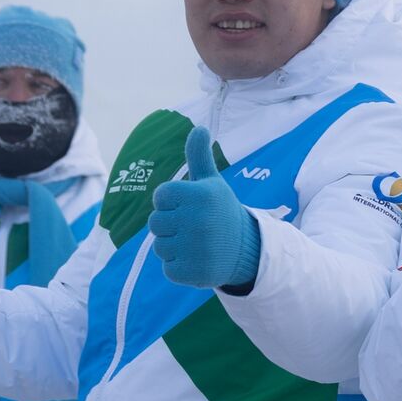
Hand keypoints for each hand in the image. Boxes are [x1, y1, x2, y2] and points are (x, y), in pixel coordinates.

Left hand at [149, 126, 261, 289]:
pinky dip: (179, 265)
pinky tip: (197, 258)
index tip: (189, 206)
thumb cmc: (221, 210)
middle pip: (155, 222)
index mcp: (199, 195)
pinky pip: (168, 267)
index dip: (171, 202)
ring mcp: (195, 248)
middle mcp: (197, 220)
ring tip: (195, 243)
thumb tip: (198, 128)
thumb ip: (199, 156)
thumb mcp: (212, 182)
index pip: (160, 196)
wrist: (247, 249)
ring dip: (173, 246)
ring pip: (159, 245)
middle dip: (170, 224)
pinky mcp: (192, 272)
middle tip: (193, 226)